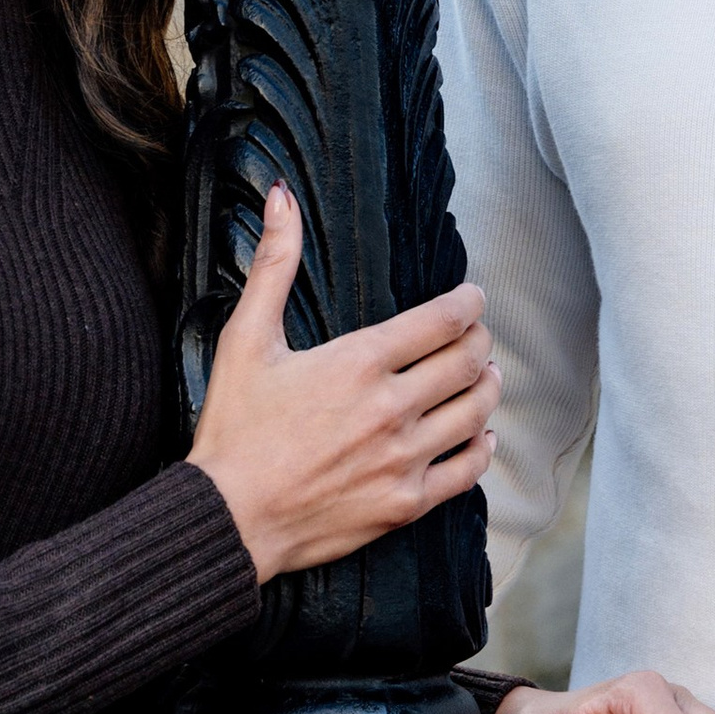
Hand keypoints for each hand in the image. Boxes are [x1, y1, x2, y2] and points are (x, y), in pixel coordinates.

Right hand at [189, 183, 500, 584]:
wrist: (228, 517)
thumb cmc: (234, 428)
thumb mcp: (245, 338)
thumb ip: (273, 264)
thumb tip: (281, 196)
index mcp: (359, 361)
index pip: (443, 319)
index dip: (468, 303)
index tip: (472, 297)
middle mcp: (391, 407)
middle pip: (467, 361)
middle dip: (480, 340)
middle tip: (478, 335)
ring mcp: (403, 458)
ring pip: (475, 412)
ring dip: (486, 388)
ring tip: (483, 376)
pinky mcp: (406, 503)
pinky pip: (467, 471)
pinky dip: (481, 447)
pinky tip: (478, 436)